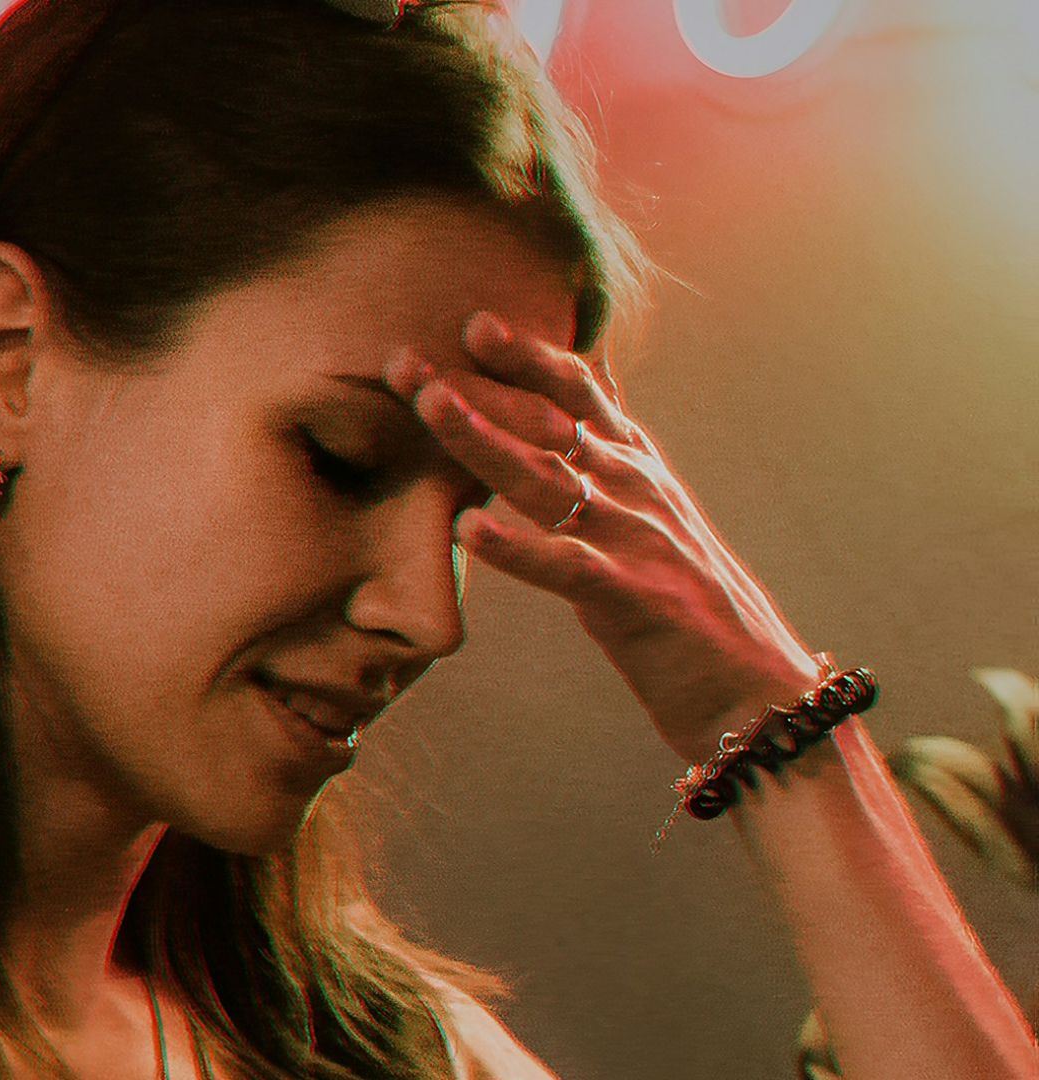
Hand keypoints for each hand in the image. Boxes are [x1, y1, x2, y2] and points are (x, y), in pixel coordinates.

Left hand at [388, 312, 821, 761]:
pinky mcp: (634, 599)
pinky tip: (470, 527)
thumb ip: (612, 464)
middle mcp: (637, 490)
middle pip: (546, 422)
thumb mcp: (650, 520)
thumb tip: (586, 403)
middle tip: (403, 359)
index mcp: (638, 469)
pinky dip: (517, 546)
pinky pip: (567, 565)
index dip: (529, 355)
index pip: (580, 393)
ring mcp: (637, 540)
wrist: (758, 692)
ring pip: (547, 477)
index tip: (474, 323)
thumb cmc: (688, 608)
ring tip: (429, 406)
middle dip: (474, 386)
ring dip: (483, 439)